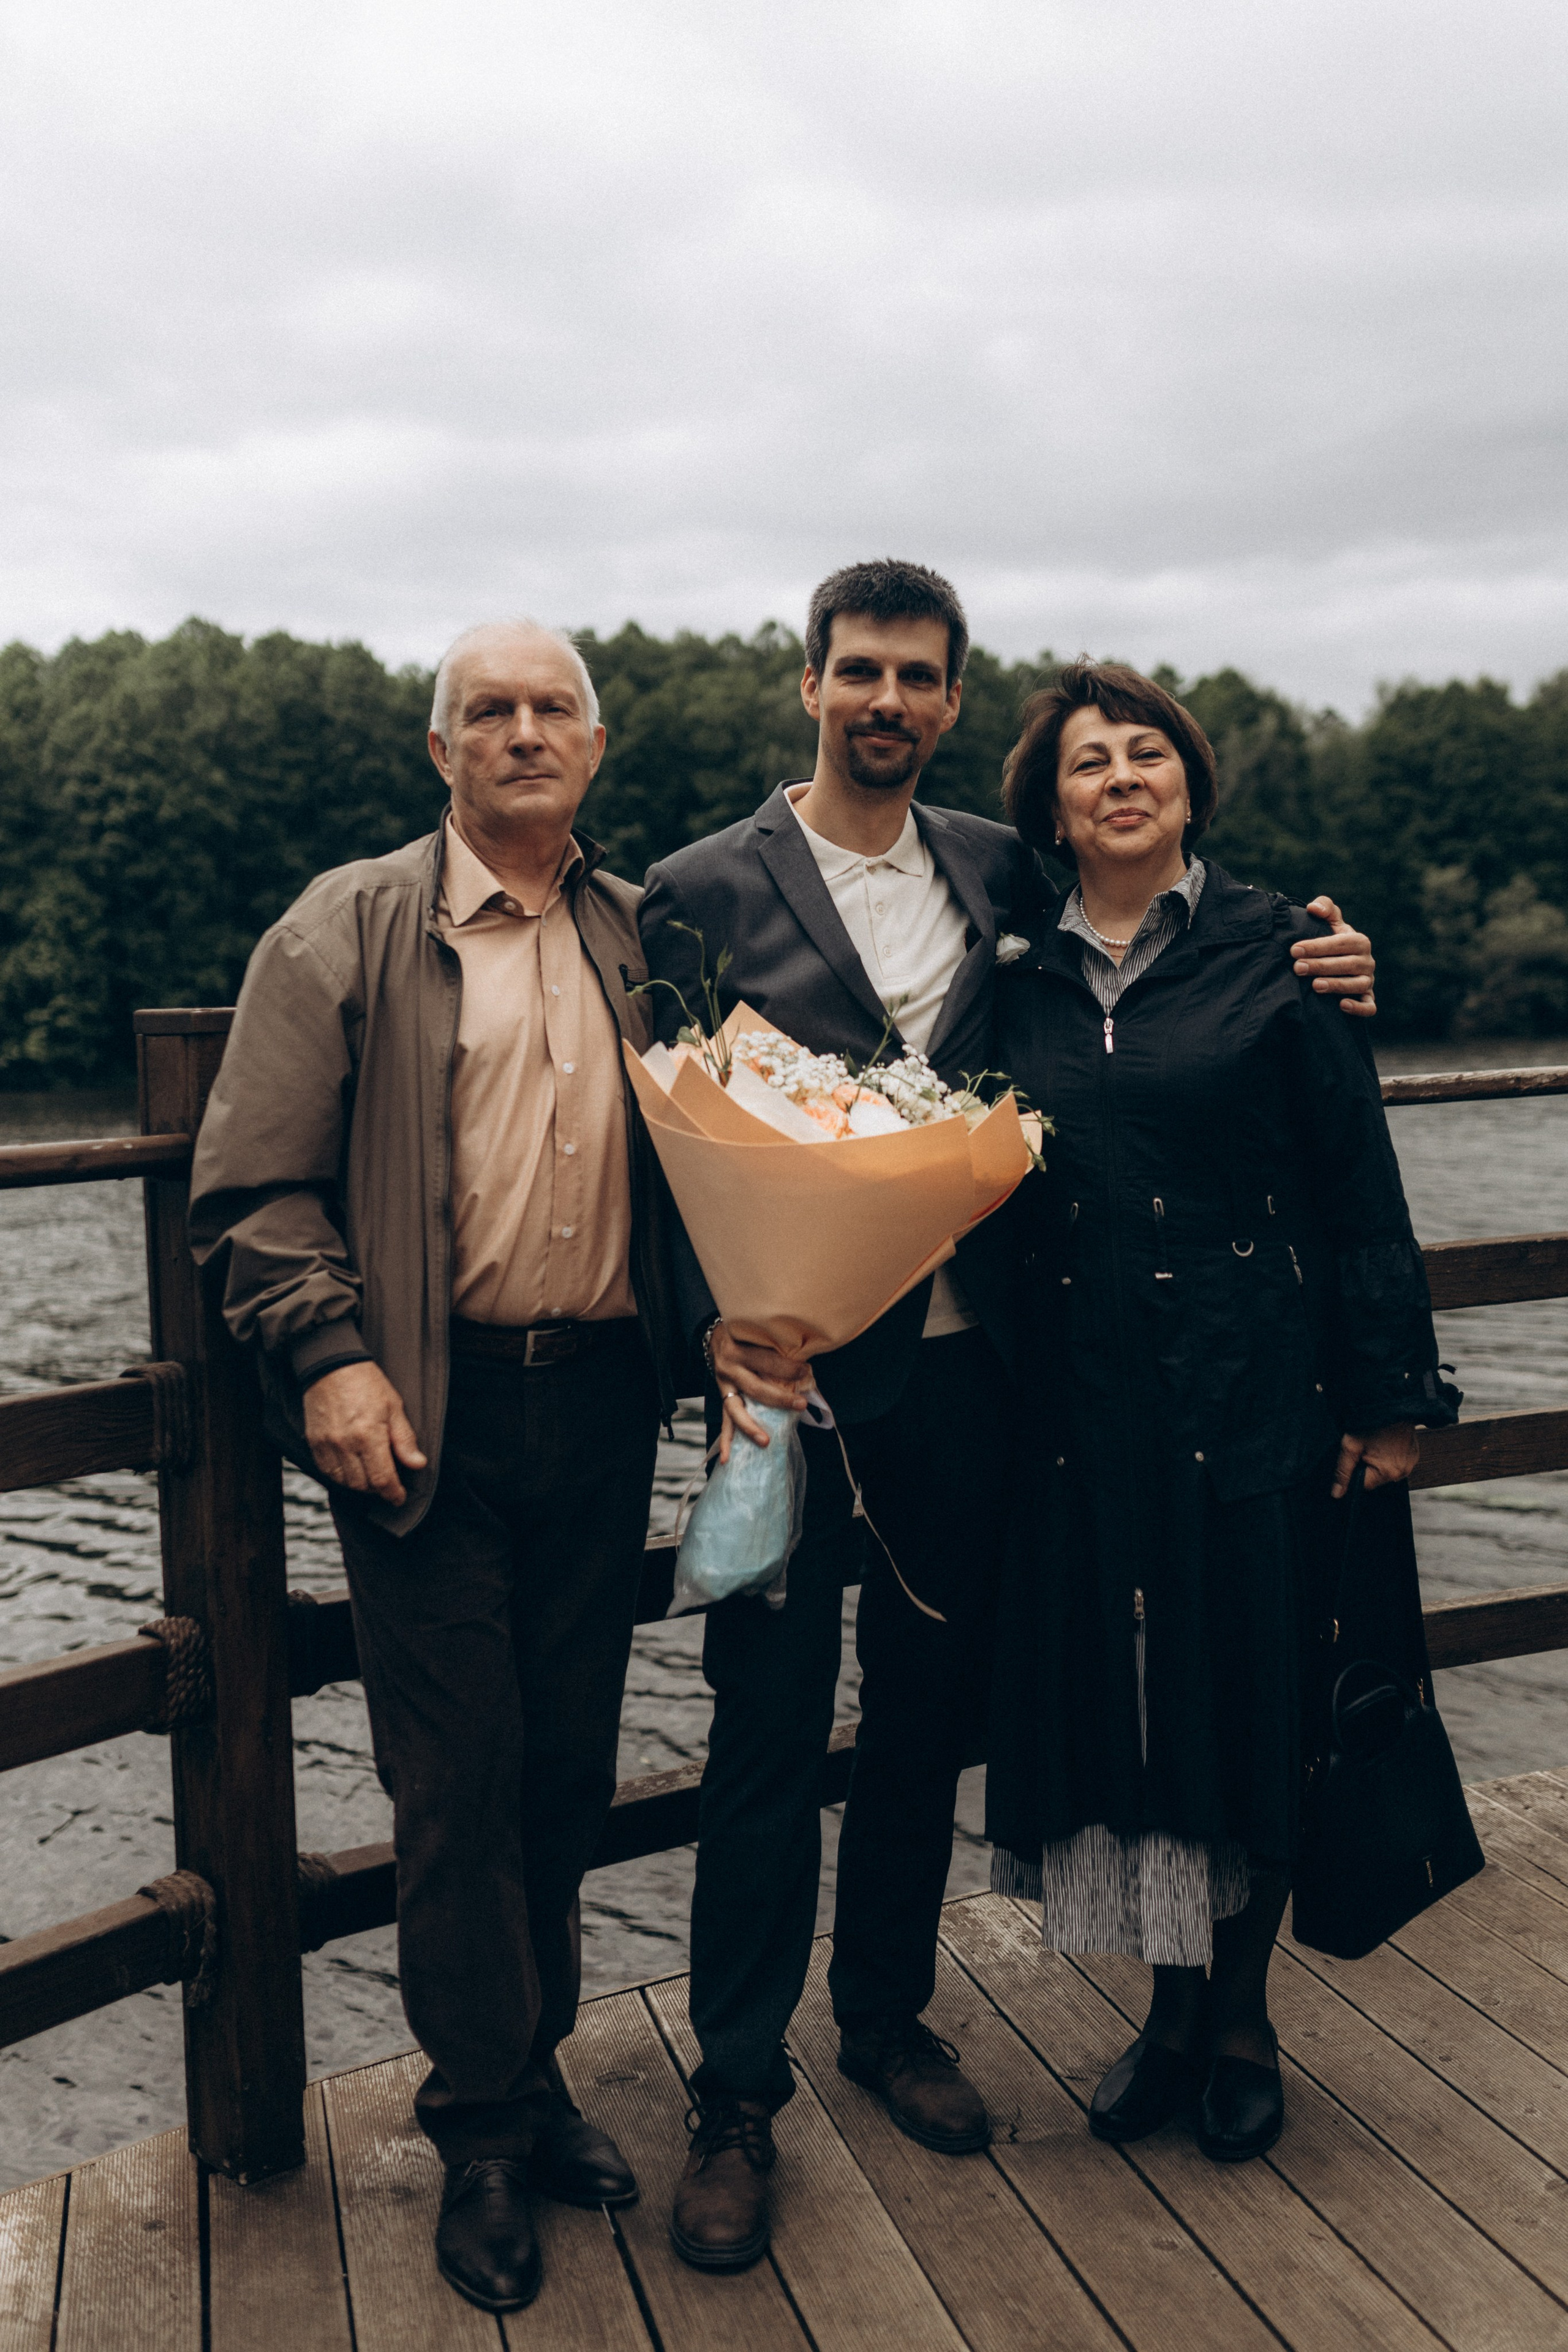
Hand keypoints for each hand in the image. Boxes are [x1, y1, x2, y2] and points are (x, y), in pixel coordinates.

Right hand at [304, 1360, 427, 1505]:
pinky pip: (326, 1471)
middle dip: (377, 1489)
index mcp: (369, 1435)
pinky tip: (351, 1468)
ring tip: (370, 1475)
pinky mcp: (313, 1442)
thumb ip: (404, 1439)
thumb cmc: (366, 1383)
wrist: (331, 1365)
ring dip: (359, 1484)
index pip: (382, 1479)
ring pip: (343, 1481)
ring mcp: (326, 1444)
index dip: (393, 1493)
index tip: (399, 1497)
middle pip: (362, 1484)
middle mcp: (345, 1444)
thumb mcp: (394, 1407)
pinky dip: (340, 1476)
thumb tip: (417, 1464)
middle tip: (387, 1483)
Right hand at [709, 1320, 812, 1464]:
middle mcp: (729, 1368)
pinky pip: (725, 1422)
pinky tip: (727, 1459)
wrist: (715, 1337)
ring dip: (751, 1427)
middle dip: (779, 1398)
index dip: (787, 1367)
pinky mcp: (722, 1398)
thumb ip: (776, 1347)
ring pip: (736, 1410)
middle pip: (755, 1388)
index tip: (806, 1370)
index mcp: (739, 1350)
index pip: (766, 1360)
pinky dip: (726, 1442)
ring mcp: (723, 1385)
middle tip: (800, 1405)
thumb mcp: (758, 1333)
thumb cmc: (745, 1335)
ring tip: (765, 1441)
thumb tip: (807, 1364)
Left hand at [1296, 896, 1376, 1017]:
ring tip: (1315, 986)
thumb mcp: (1330, 922)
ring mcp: (1368, 981)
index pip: (1340, 943)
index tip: (1294, 950)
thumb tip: (1312, 908)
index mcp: (1359, 941)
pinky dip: (1359, 1007)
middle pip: (1348, 964)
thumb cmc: (1332, 941)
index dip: (1318, 946)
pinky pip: (1369, 1006)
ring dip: (1337, 985)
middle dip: (1321, 966)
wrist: (1339, 964)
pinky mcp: (1367, 998)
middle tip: (1297, 968)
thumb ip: (1324, 908)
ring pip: (1358, 985)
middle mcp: (1367, 961)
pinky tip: (1341, 1005)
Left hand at [1331, 1422, 1418, 1499]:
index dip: (1356, 1472)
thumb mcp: (1350, 1446)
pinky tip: (1386, 1443)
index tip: (1356, 1457)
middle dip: (1368, 1466)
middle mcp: (1402, 1472)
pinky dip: (1390, 1456)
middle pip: (1376, 1479)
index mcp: (1387, 1472)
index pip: (1364, 1485)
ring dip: (1379, 1461)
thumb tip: (1337, 1494)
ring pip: (1386, 1471)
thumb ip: (1342, 1471)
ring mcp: (1410, 1464)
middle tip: (1366, 1447)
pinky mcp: (1414, 1455)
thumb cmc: (1370, 1423)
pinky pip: (1397, 1462)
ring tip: (1377, 1443)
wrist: (1391, 1405)